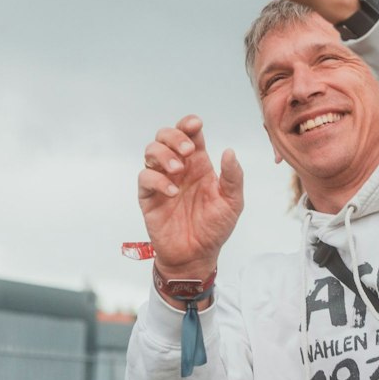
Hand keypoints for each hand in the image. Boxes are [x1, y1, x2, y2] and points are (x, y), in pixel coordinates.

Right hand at [137, 116, 243, 282]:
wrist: (197, 255)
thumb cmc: (214, 228)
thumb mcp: (232, 203)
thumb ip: (233, 177)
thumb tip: (229, 151)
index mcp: (199, 164)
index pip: (190, 134)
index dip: (189, 124)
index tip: (195, 124)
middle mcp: (179, 168)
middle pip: (166, 136)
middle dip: (174, 136)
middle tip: (187, 151)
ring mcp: (162, 180)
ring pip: (151, 151)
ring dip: (163, 155)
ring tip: (178, 170)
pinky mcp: (149, 196)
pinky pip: (145, 178)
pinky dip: (157, 180)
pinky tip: (172, 191)